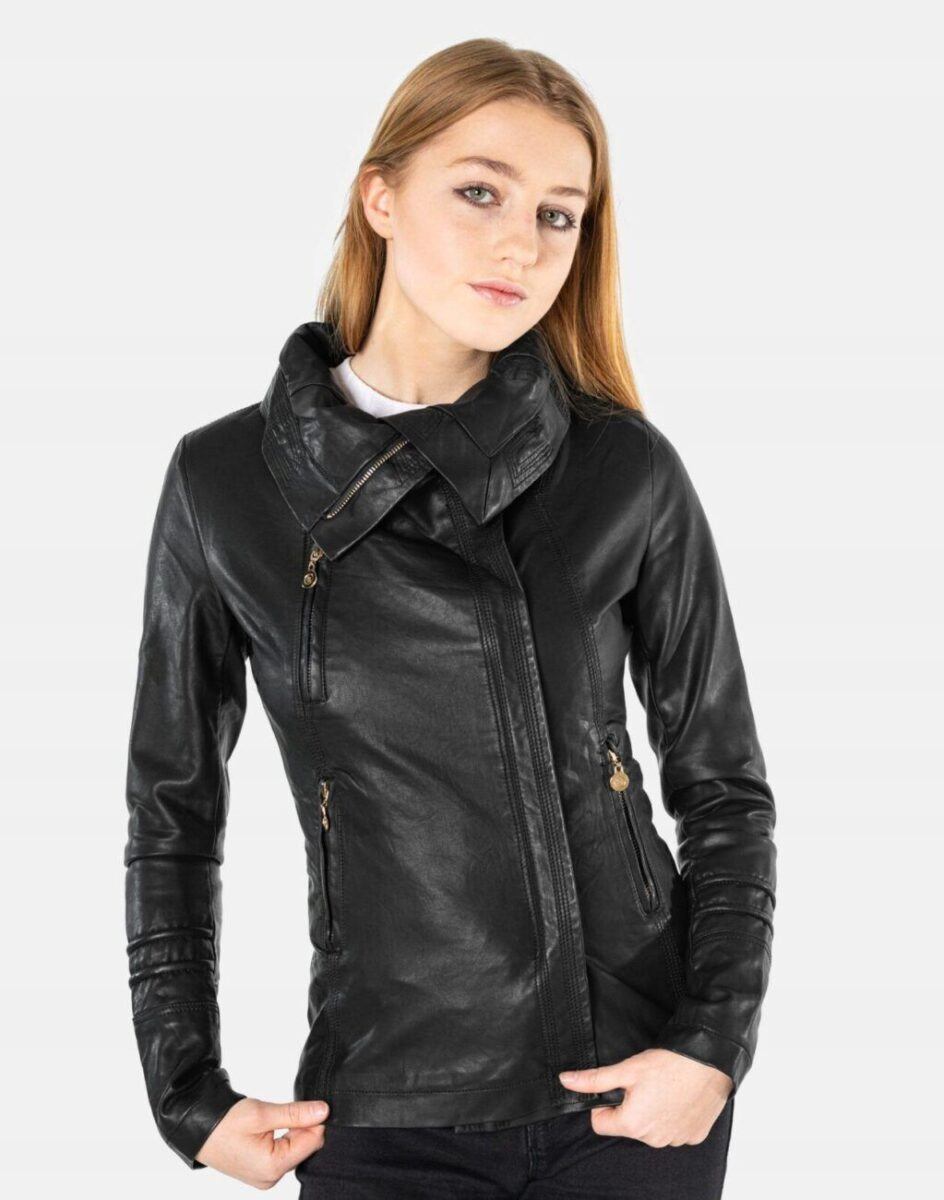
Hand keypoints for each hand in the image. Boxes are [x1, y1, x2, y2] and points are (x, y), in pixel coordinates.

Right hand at [195, 1096, 330, 1186]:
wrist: (199, 1130)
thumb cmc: (225, 1123)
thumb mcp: (262, 1114)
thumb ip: (295, 1114)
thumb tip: (323, 1111)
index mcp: (272, 1167)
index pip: (312, 1142)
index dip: (315, 1120)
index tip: (309, 1104)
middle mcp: (271, 1178)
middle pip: (305, 1147)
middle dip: (304, 1126)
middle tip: (289, 1109)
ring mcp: (266, 1177)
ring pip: (296, 1149)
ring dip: (293, 1131)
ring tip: (276, 1118)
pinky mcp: (262, 1172)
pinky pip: (284, 1154)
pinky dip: (284, 1138)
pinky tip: (274, 1127)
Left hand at [559, 1049, 732, 1146]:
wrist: (710, 1061)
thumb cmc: (669, 1064)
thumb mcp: (626, 1068)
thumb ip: (594, 1080)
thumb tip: (566, 1081)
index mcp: (633, 1125)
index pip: (600, 1124)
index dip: (603, 1104)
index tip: (616, 1087)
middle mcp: (654, 1139)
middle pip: (628, 1125)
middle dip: (630, 1106)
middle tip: (644, 1083)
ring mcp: (676, 1140)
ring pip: (652, 1128)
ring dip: (652, 1111)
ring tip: (663, 1087)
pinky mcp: (694, 1136)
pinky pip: (675, 1129)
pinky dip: (674, 1116)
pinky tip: (679, 1096)